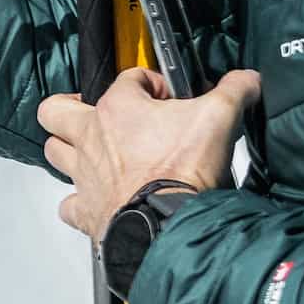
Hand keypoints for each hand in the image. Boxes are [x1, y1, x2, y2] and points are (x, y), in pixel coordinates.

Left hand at [40, 67, 260, 237]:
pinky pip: (69, 205)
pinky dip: (78, 203)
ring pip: (56, 152)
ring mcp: (85, 175)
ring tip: (93, 153)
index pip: (129, 78)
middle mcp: (92, 138)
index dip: (152, 83)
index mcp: (119, 108)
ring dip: (68, 150)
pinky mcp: (87, 210)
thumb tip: (248, 79)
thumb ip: (234, 91)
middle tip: (93, 113)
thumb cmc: (184, 169)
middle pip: (55, 111)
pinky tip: (96, 201)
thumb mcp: (219, 118)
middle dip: (69, 107)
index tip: (172, 99)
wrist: (170, 225)